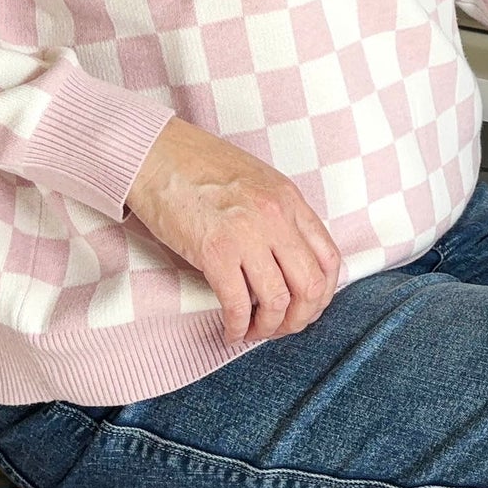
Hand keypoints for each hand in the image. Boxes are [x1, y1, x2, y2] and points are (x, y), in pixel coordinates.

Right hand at [126, 118, 342, 345]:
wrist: (157, 155)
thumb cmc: (202, 167)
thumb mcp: (259, 183)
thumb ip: (280, 217)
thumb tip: (291, 260)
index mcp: (290, 200)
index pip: (329, 258)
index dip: (324, 294)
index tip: (309, 307)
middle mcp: (276, 217)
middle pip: (311, 285)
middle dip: (300, 318)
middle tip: (283, 328)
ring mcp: (247, 234)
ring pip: (277, 299)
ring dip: (268, 327)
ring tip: (253, 331)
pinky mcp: (215, 251)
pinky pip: (237, 304)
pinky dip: (237, 325)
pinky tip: (230, 329)